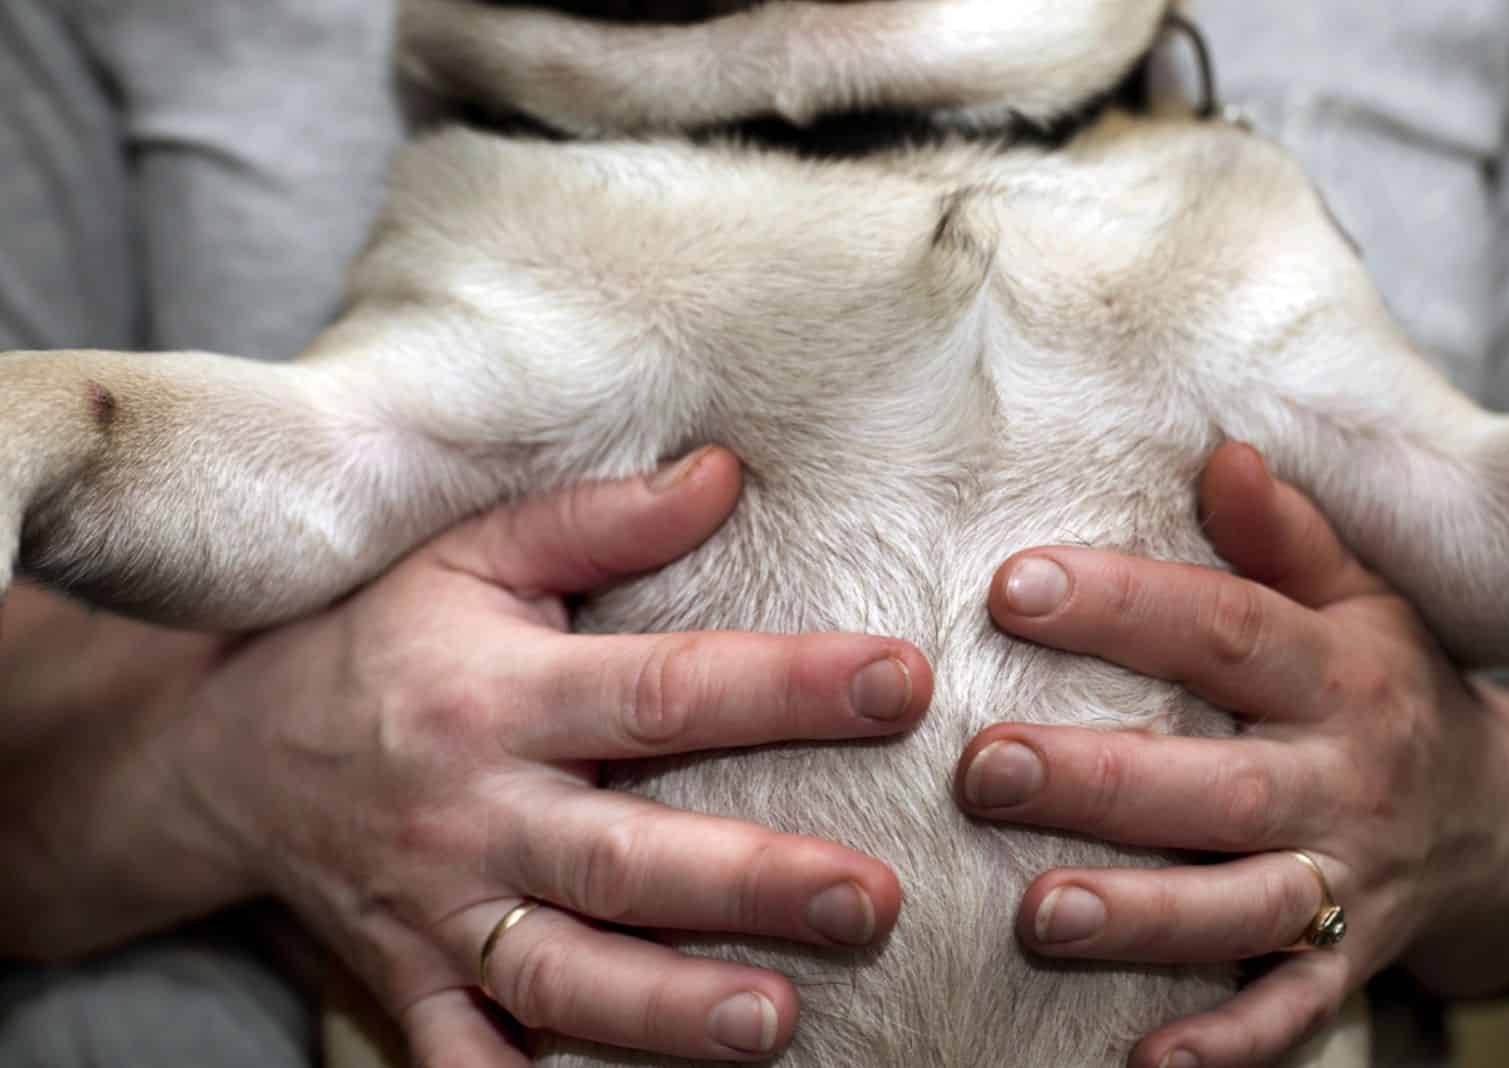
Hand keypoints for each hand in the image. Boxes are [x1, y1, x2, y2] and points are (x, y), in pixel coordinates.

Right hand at [175, 447, 931, 1063]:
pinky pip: (464, 1060)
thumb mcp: (473, 554)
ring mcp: (441, 912)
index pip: (665, 689)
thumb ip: (600, 520)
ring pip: (559, 975)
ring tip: (776, 1024)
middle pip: (625, 856)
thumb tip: (727, 471)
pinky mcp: (410, 981)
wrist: (229, 755)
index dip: (787, 686)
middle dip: (750, 883)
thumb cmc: (379, 638)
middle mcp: (475, 811)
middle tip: (875, 899)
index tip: (902, 681)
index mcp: (501, 693)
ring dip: (664, 1009)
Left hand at [959, 443, 1508, 1066]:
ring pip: (1243, 906)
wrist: (1499, 816)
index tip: (1012, 586)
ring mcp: (1344, 881)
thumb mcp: (1358, 598)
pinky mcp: (1344, 960)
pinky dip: (1224, 1042)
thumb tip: (1218, 450)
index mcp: (1338, 674)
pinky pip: (1288, 1013)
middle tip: (985, 769)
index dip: (1124, 606)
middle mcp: (1342, 780)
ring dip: (1143, 917)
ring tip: (1038, 917)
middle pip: (1218, 782)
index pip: (1226, 630)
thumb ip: (1284, 534)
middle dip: (1102, 782)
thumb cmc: (1389, 684)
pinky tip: (1141, 1059)